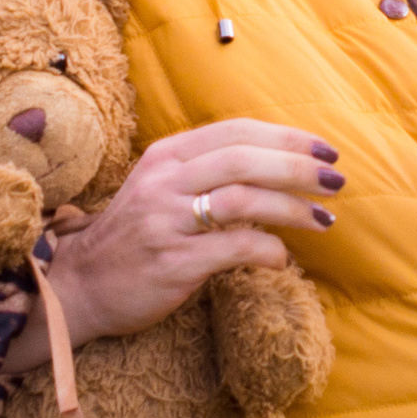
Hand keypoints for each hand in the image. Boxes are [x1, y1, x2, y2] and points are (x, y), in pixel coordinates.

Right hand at [5, 120, 340, 371]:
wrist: (79, 286)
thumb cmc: (134, 236)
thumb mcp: (161, 187)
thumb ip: (207, 170)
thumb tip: (276, 162)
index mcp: (166, 155)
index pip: (236, 131)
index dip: (286, 137)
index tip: (324, 149)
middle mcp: (165, 181)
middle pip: (245, 159)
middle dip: (299, 167)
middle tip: (337, 179)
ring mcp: (166, 221)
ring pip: (244, 199)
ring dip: (294, 208)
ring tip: (325, 219)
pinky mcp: (173, 262)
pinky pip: (234, 248)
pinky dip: (268, 250)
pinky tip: (283, 258)